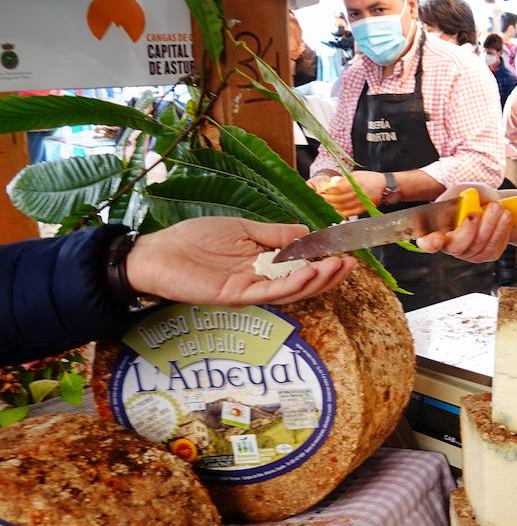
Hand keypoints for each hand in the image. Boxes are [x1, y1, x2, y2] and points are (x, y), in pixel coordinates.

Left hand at [127, 218, 356, 306]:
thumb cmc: (193, 239)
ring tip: (337, 267)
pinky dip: (293, 285)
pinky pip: (271, 293)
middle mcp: (261, 279)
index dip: (324, 260)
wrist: (157, 253)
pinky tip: (310, 272)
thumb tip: (308, 233)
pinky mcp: (238, 296)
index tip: (344, 250)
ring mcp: (251, 289)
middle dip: (329, 274)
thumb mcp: (243, 228)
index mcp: (263, 262)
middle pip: (303, 282)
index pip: (301, 264)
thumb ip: (275, 234)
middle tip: (350, 263)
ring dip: (317, 280)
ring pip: (292, 290)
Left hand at [310, 171, 384, 216]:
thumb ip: (344, 179)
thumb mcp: (356, 174)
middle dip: (328, 199)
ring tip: (326, 204)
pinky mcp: (365, 208)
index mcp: (357, 182)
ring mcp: (363, 201)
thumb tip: (331, 182)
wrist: (385, 186)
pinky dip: (342, 212)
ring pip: (344, 206)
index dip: (329, 190)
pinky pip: (350, 212)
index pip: (339, 187)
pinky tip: (336, 210)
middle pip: (339, 198)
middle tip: (321, 198)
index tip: (322, 190)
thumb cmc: (370, 178)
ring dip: (333, 206)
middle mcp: (360, 192)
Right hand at [415, 184, 511, 262]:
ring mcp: (469, 253)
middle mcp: (450, 244)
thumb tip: (451, 210)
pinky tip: (505, 216)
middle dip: (469, 229)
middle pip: (455, 247)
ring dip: (490, 223)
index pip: (426, 242)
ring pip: (478, 245)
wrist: (498, 204)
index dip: (429, 243)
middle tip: (478, 212)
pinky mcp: (487, 255)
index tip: (438, 238)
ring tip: (497, 206)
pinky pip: (493, 247)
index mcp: (437, 228)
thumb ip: (454, 199)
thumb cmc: (474, 197)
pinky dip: (501, 229)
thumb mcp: (463, 190)